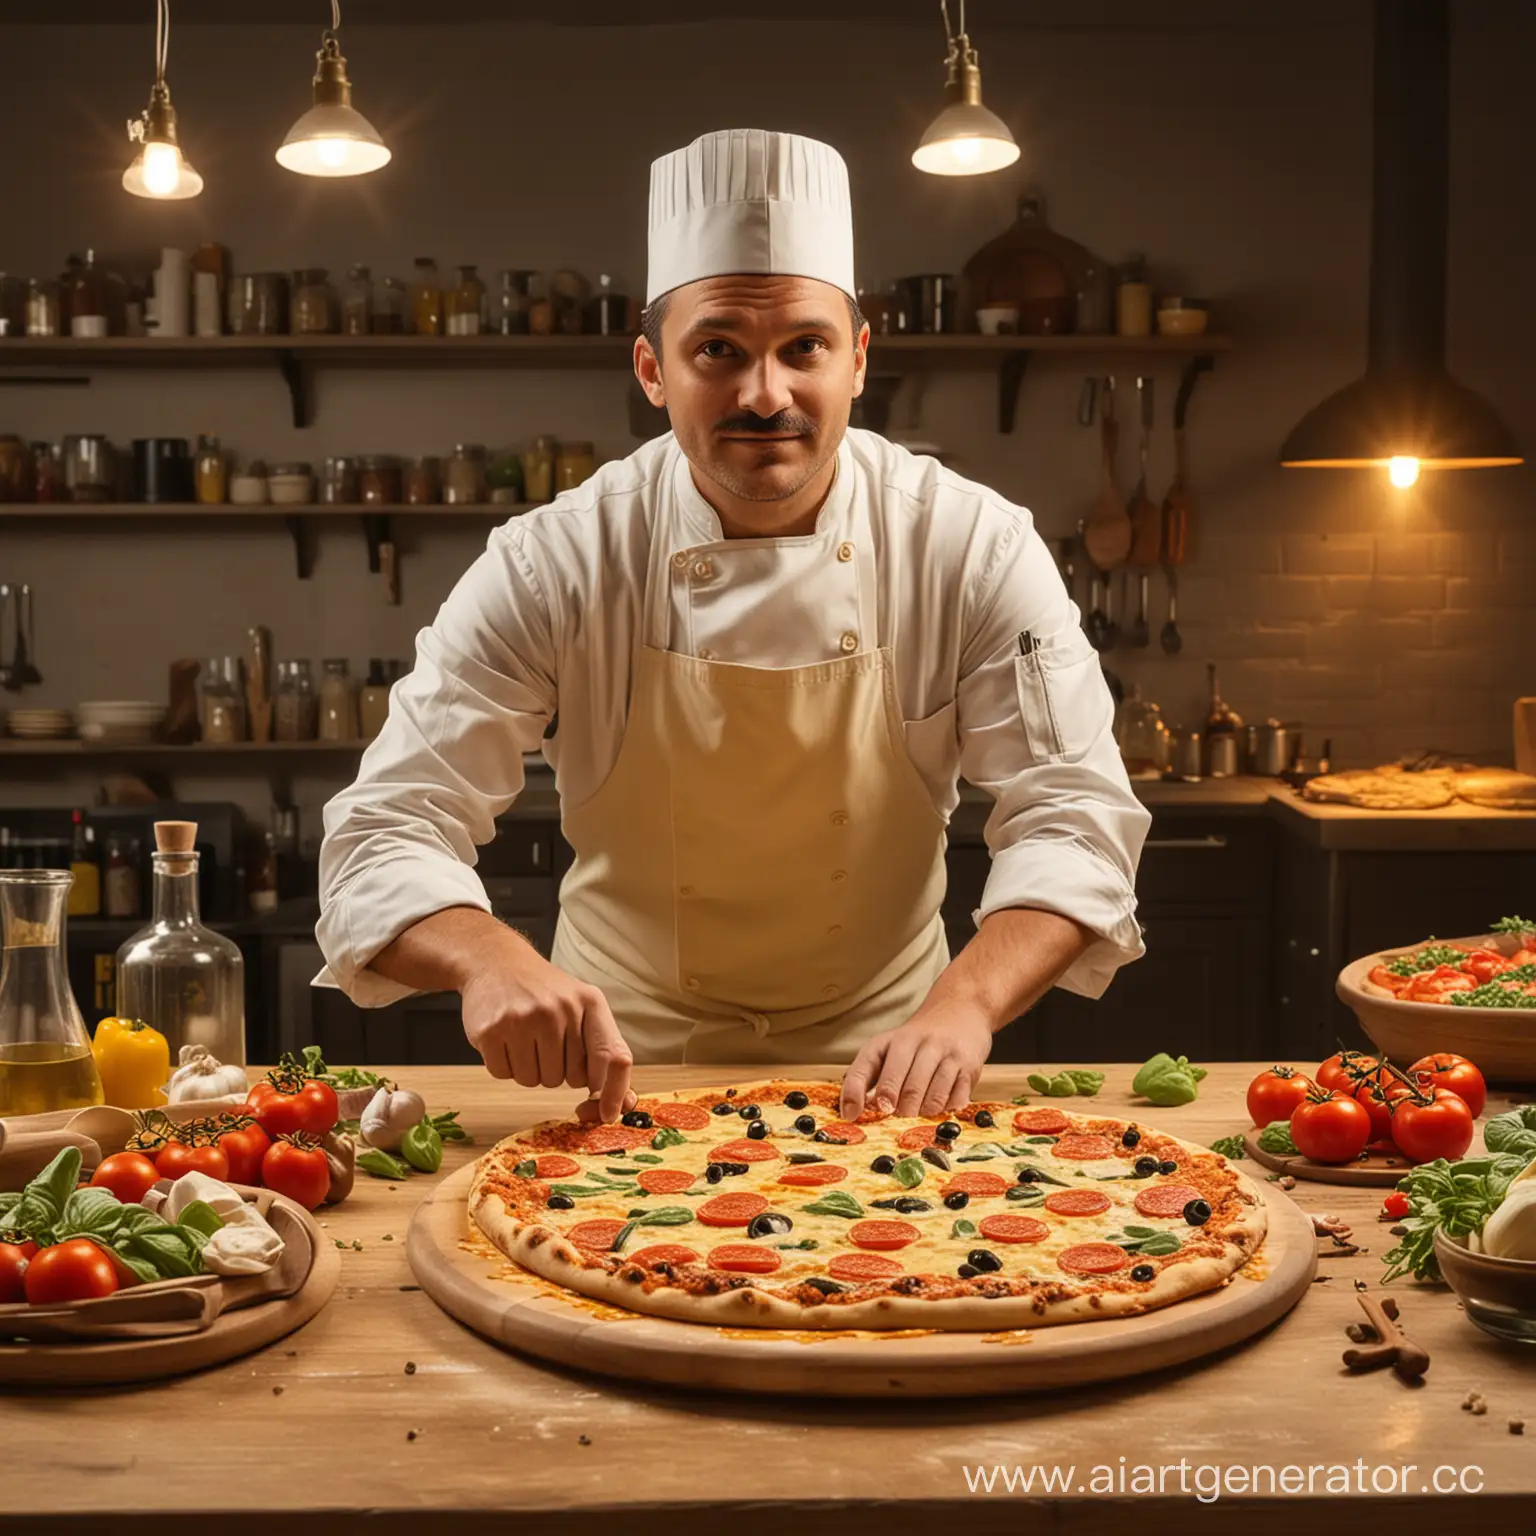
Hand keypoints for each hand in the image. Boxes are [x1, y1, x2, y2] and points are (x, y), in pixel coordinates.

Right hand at [460, 947, 635, 1122]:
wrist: (495, 962)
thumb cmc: (544, 992)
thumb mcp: (581, 1006)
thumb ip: (602, 1050)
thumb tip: (622, 1105)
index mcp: (590, 1003)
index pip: (614, 1057)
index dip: (615, 1092)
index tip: (609, 1114)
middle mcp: (561, 1009)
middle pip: (569, 1079)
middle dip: (557, 1070)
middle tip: (544, 1040)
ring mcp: (525, 1018)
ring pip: (535, 1081)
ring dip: (529, 1070)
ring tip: (523, 1037)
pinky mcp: (492, 1030)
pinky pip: (504, 1074)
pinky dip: (504, 1065)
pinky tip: (504, 1038)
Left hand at [840, 1004, 994, 1120]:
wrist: (959, 1011)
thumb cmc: (918, 1040)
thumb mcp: (888, 1049)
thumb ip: (869, 1077)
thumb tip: (852, 1110)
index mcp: (889, 1041)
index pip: (866, 1067)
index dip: (856, 1094)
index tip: (851, 1115)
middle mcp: (917, 1043)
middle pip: (905, 1088)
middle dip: (898, 1112)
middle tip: (895, 1122)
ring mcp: (945, 1054)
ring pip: (932, 1098)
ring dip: (923, 1114)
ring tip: (918, 1116)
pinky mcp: (968, 1066)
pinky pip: (956, 1099)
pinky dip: (945, 1111)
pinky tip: (940, 1107)